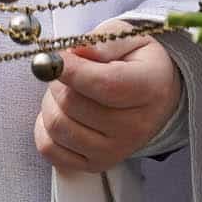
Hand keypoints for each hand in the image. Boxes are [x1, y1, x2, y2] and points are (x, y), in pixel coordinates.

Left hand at [34, 21, 183, 175]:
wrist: (157, 95)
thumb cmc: (138, 64)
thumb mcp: (128, 38)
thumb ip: (101, 42)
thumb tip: (74, 52)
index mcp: (148, 88)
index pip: (103, 84)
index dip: (70, 69)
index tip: (56, 57)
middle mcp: (134, 125)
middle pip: (72, 103)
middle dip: (57, 80)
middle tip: (65, 70)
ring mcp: (115, 150)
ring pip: (57, 126)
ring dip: (50, 103)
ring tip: (65, 91)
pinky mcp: (96, 164)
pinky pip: (50, 149)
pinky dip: (44, 129)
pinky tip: (61, 114)